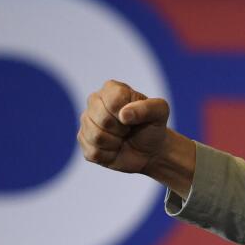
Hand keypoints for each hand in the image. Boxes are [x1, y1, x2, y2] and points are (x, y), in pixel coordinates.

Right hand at [78, 80, 194, 196]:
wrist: (150, 149)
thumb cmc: (152, 126)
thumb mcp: (160, 112)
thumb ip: (149, 107)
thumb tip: (124, 115)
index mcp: (111, 89)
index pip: (113, 101)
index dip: (127, 114)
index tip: (134, 118)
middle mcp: (94, 102)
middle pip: (103, 119)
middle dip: (121, 129)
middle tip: (128, 129)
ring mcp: (87, 122)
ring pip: (96, 137)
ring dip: (115, 143)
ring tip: (122, 138)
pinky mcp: (84, 142)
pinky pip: (93, 152)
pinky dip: (109, 155)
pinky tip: (114, 149)